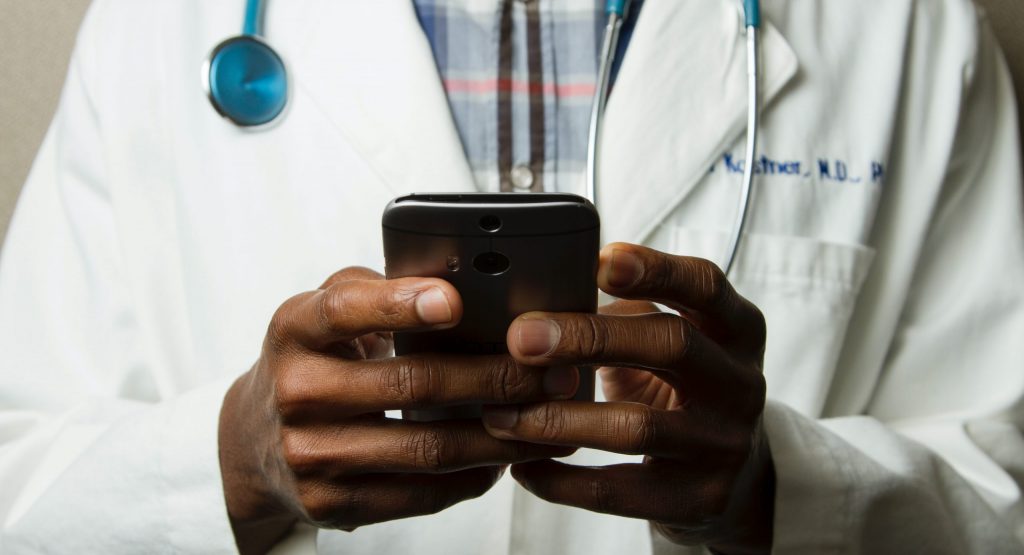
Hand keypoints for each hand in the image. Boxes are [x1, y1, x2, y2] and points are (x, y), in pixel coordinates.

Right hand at [219, 268, 576, 553]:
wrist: (251, 443)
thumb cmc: (309, 362)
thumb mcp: (321, 313)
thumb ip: (376, 291)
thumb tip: (457, 280)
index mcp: (295, 330)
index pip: (345, 310)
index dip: (400, 304)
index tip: (455, 300)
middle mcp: (297, 392)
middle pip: (411, 384)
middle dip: (494, 377)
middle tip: (552, 371)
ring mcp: (312, 455)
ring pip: (427, 448)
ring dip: (500, 435)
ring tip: (548, 419)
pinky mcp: (331, 503)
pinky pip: (419, 493)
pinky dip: (472, 476)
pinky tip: (504, 458)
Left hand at [481, 244, 773, 553]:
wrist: (739, 477)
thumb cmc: (684, 388)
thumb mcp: (674, 341)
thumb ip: (627, 313)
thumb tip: (540, 297)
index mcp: (736, 329)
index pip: (705, 286)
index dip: (655, 269)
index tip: (599, 260)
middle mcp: (741, 383)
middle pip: (672, 344)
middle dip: (589, 337)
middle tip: (521, 338)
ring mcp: (724, 445)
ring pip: (637, 426)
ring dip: (558, 418)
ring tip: (501, 414)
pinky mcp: (699, 500)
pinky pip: (618, 492)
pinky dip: (561, 480)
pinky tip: (523, 466)